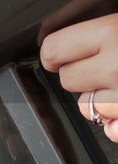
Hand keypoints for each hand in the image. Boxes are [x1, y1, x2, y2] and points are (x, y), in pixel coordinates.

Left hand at [40, 12, 117, 141]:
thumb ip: (100, 31)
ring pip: (87, 109)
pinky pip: (110, 132)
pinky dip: (117, 123)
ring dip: (101, 102)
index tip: (60, 56)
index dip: (55, 54)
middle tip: (104, 67)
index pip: (53, 49)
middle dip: (82, 76)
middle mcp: (115, 66)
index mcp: (110, 32)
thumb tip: (61, 43)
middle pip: (68, 80)